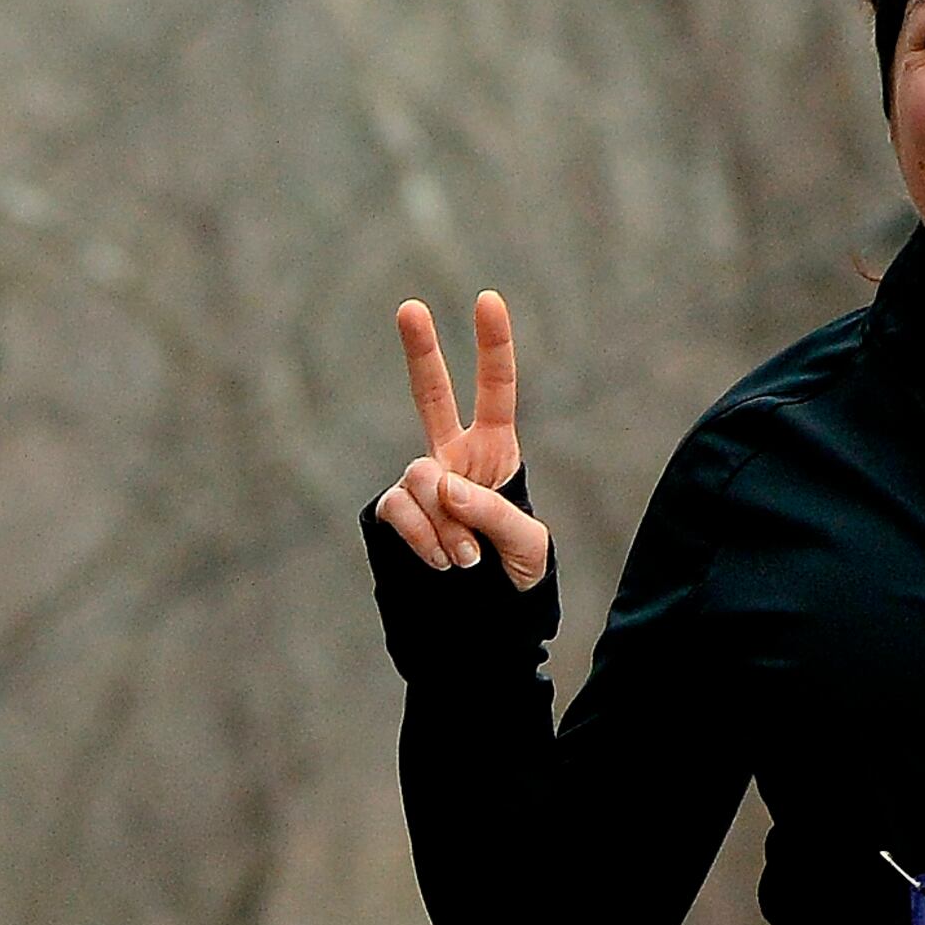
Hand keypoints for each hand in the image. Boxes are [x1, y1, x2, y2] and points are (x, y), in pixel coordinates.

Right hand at [375, 290, 549, 588]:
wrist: (483, 624)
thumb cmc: (518, 578)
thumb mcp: (529, 545)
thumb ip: (492, 510)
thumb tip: (441, 484)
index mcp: (496, 453)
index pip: (496, 391)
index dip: (493, 347)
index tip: (488, 299)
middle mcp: (453, 458)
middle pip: (433, 395)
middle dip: (421, 352)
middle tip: (409, 307)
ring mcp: (421, 484)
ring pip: (422, 478)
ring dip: (448, 524)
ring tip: (468, 562)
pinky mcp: (395, 512)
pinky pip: (401, 510)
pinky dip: (424, 539)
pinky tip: (443, 565)